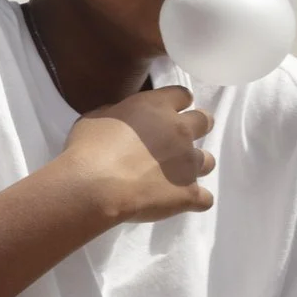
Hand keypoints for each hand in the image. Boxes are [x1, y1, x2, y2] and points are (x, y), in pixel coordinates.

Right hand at [59, 84, 214, 223]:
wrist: (94, 187)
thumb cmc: (88, 148)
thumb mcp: (95, 118)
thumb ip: (117, 114)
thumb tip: (125, 120)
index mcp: (157, 107)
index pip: (182, 95)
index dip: (175, 104)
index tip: (163, 114)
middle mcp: (181, 131)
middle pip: (205, 121)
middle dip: (195, 129)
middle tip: (173, 142)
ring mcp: (189, 163)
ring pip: (208, 161)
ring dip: (192, 166)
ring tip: (170, 177)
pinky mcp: (190, 193)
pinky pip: (204, 198)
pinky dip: (193, 199)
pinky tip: (175, 201)